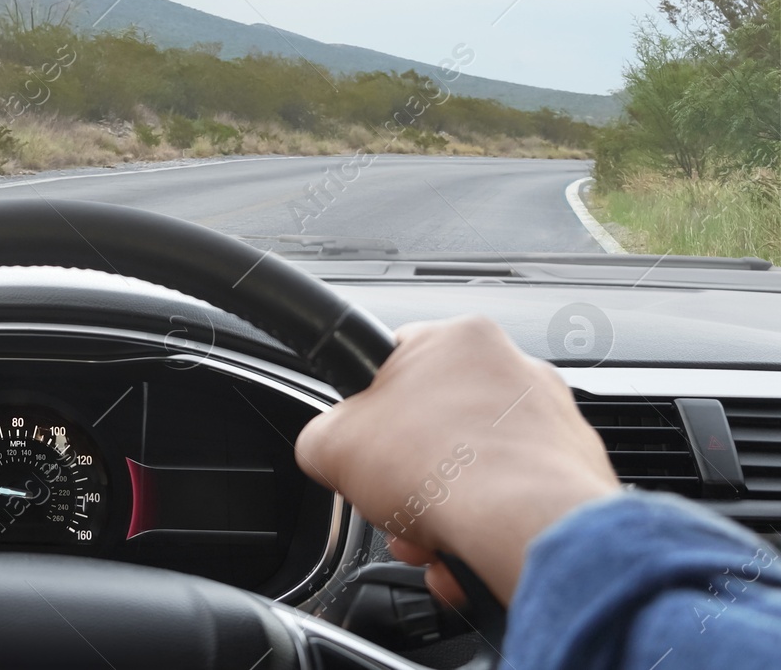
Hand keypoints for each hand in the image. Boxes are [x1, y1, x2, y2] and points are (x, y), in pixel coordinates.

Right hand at [294, 316, 618, 604]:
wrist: (525, 526)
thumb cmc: (442, 468)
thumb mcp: (331, 445)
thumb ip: (321, 438)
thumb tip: (327, 452)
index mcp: (459, 339)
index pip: (395, 363)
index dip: (369, 412)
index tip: (365, 445)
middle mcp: (515, 367)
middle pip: (436, 425)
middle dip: (408, 477)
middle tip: (391, 505)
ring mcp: (553, 419)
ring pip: (476, 469)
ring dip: (443, 511)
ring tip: (427, 542)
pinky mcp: (578, 470)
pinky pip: (515, 499)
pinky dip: (486, 531)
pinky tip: (464, 558)